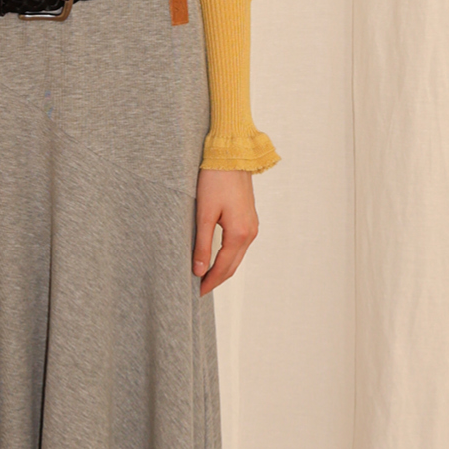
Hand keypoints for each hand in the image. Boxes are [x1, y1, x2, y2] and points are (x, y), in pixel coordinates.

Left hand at [193, 169, 257, 296]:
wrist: (232, 155)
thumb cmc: (215, 180)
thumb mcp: (205, 214)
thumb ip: (202, 245)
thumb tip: (199, 271)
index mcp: (239, 234)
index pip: (223, 268)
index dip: (210, 282)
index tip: (196, 293)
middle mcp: (250, 233)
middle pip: (233, 266)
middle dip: (217, 279)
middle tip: (199, 290)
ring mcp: (252, 226)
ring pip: (237, 257)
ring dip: (223, 269)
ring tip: (206, 278)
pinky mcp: (249, 219)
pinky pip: (240, 245)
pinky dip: (229, 256)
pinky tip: (217, 258)